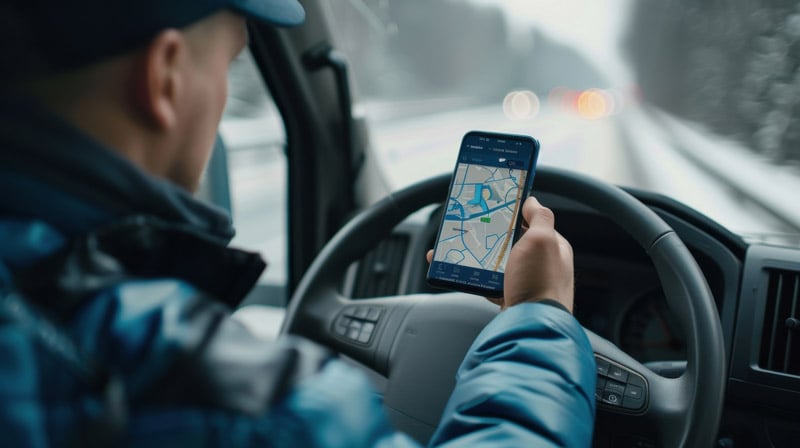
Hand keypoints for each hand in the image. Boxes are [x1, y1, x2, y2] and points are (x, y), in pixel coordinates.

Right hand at [426, 196, 573, 311]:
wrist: (531, 326)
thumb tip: (533, 200)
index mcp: (553, 248)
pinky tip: (457, 271)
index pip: (534, 224)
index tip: (494, 209)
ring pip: (497, 264)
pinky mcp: (510, 298)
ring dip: (478, 256)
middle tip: (471, 228)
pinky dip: (472, 276)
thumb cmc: (540, 282)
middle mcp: (541, 265)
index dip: (515, 215)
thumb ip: (540, 217)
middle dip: (491, 236)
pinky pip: (488, 283)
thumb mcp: (542, 240)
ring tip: (458, 248)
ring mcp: (526, 283)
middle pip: (512, 243)